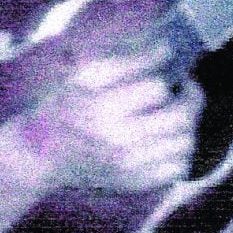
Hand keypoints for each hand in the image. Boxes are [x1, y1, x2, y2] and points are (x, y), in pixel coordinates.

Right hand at [17, 50, 200, 197]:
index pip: (158, 89)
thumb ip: (127, 62)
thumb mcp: (83, 76)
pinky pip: (177, 168)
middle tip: (187, 91)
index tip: (173, 75)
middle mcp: (120, 140)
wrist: (40, 155)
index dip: (170, 79)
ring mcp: (130, 166)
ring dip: (187, 125)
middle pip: (181, 118)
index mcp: (104, 107)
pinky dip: (180, 152)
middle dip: (192, 99)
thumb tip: (166, 49)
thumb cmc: (61, 108)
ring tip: (175, 116)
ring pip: (186, 143)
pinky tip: (166, 141)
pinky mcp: (135, 183)